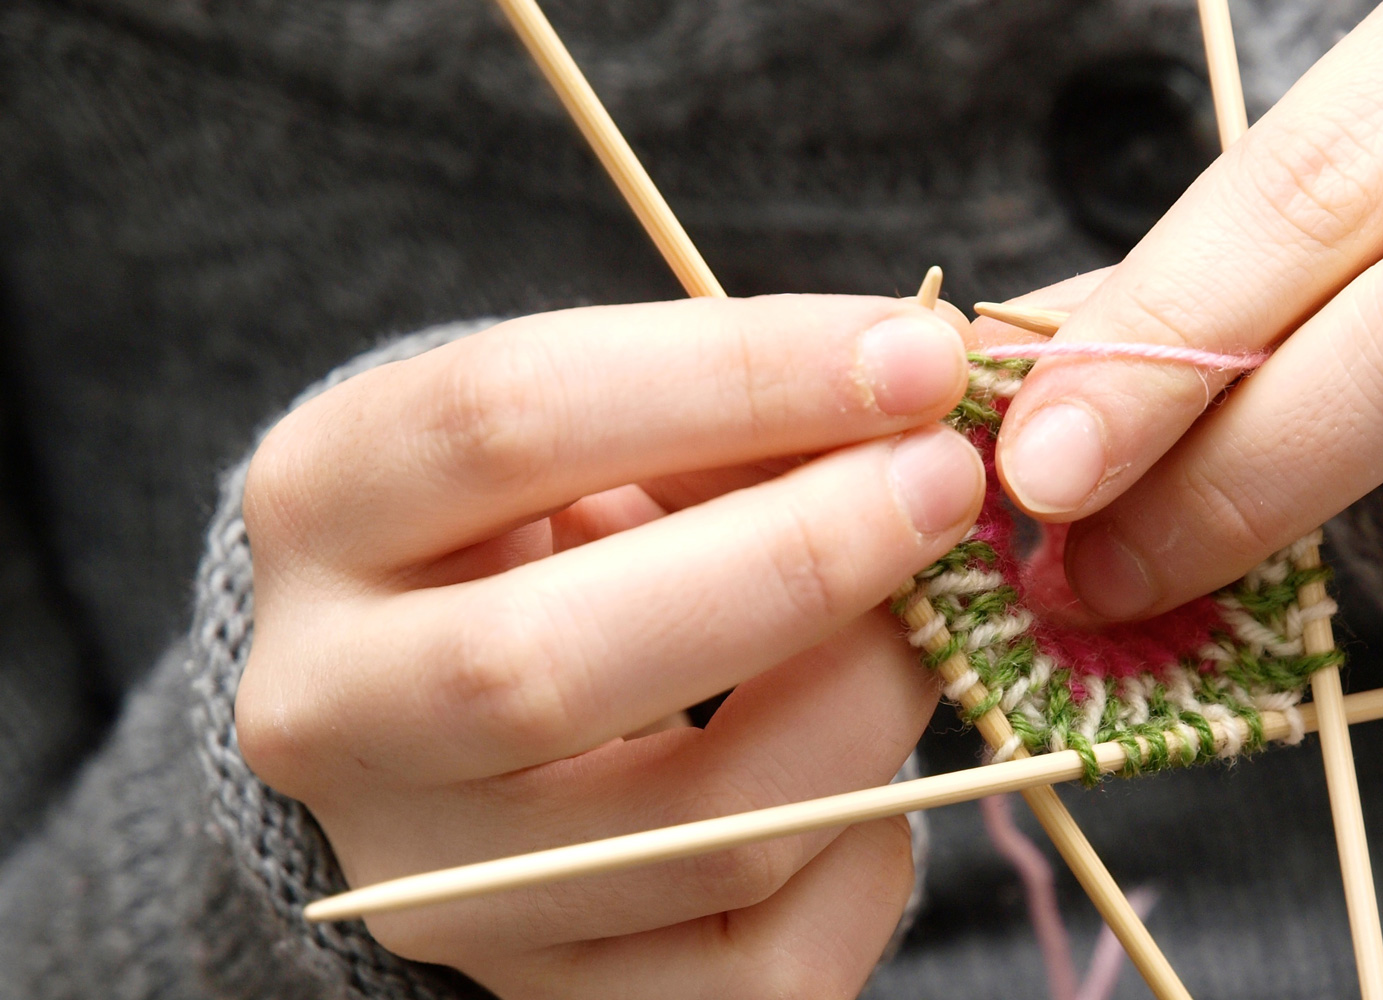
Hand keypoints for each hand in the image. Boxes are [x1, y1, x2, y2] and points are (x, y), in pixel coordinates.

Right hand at [235, 296, 981, 996]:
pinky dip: (870, 841)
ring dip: (872, 701)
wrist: (463, 717)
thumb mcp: (602, 434)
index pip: (506, 420)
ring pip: (704, 834)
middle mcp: (333, 714)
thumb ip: (729, 420)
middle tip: (945, 484)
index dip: (739, 376)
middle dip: (798, 561)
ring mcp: (439, 885)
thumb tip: (921, 405)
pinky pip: (772, 956)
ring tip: (935, 614)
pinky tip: (868, 759)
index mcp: (324, 509)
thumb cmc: (562, 531)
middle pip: (550, 663)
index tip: (918, 356)